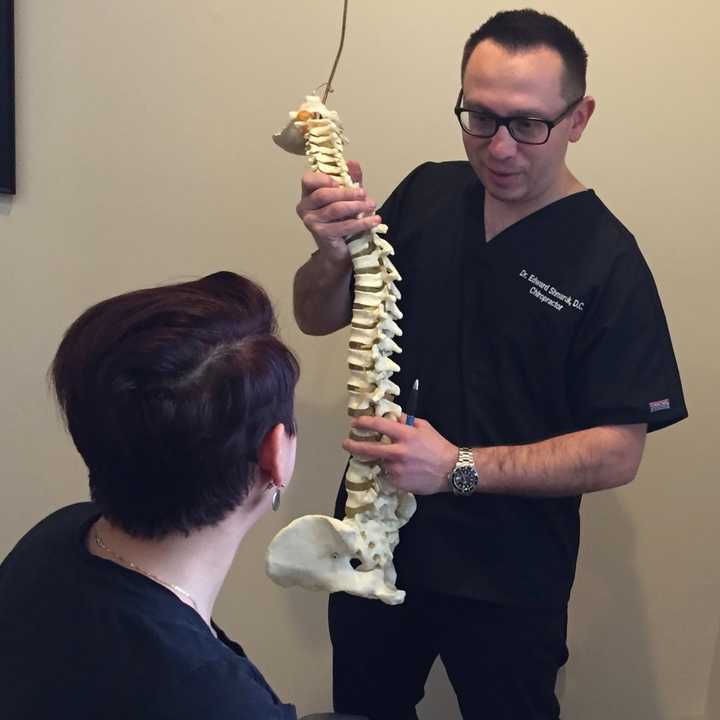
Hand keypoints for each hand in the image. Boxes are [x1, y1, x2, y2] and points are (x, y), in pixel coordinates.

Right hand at [296, 160, 381, 255]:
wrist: (338, 251)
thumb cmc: (341, 220)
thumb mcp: (347, 197)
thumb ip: (350, 179)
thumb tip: (353, 162)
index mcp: (308, 193)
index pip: (308, 179)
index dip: (324, 178)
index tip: (341, 181)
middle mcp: (304, 207)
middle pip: (324, 194)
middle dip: (347, 192)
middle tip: (364, 193)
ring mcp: (311, 221)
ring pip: (334, 209)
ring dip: (356, 206)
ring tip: (372, 205)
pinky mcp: (321, 234)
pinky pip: (343, 226)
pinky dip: (361, 223)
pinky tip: (374, 220)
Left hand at [342, 415, 457, 495]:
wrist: (451, 470)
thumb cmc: (438, 446)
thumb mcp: (423, 427)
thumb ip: (406, 421)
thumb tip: (390, 417)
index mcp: (405, 435)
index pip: (379, 425)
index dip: (363, 423)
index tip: (355, 423)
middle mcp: (399, 452)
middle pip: (369, 449)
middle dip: (354, 446)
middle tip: (346, 444)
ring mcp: (397, 469)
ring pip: (380, 463)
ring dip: (382, 460)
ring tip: (395, 460)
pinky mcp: (399, 483)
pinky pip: (388, 475)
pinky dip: (391, 471)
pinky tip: (404, 470)